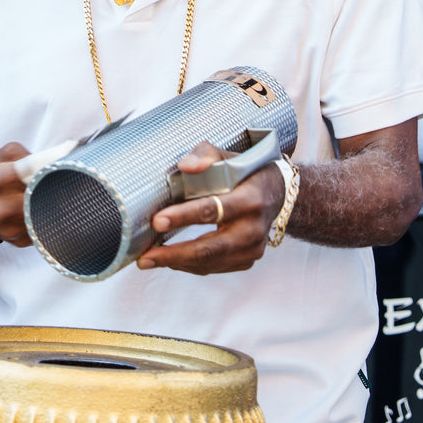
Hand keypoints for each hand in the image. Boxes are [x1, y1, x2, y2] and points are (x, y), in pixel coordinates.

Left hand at [139, 142, 285, 274]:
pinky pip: (213, 268)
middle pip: (210, 248)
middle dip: (174, 253)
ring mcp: (253, 248)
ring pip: (209, 263)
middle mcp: (254, 228)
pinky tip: (170, 259)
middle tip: (145, 257)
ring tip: (149, 260)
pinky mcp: (247, 260)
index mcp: (250, 199)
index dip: (184, 216)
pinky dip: (189, 265)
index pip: (213, 210)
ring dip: (176, 263)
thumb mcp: (228, 156)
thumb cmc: (246, 172)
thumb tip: (184, 166)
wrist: (277, 193)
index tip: (157, 221)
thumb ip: (205, 155)